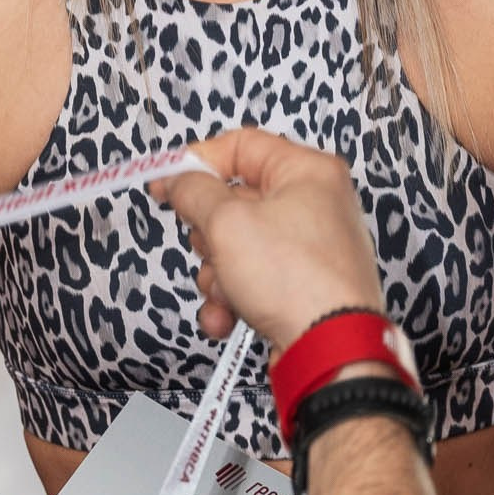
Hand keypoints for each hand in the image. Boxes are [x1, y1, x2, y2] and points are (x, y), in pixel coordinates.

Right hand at [158, 128, 386, 353]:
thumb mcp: (227, 223)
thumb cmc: (295, 279)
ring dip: (218, 275)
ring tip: (226, 292)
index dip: (197, 162)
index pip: (241, 146)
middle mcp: (315, 205)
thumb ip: (194, 193)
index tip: (164, 184)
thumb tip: (177, 180)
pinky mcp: (303, 287)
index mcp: (307, 172)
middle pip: (236, 202)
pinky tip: (228, 318)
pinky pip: (253, 281)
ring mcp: (310, 249)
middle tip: (208, 247)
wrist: (329, 348)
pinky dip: (233, 299)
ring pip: (238, 247)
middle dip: (209, 235)